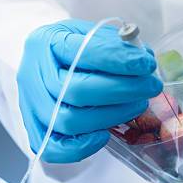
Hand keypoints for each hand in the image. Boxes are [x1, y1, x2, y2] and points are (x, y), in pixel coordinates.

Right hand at [17, 19, 161, 162]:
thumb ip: (115, 42)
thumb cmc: (73, 49)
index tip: (146, 63)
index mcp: (45, 42)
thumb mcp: (91, 33)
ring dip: (112, 115)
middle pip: (76, 90)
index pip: (81, 51)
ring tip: (138, 104)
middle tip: (151, 86)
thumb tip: (144, 56)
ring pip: (69, 120)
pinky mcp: (35, 132)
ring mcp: (31, 106)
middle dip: (121, 90)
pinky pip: (52, 149)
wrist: (45, 65)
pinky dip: (82, 146)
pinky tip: (106, 135)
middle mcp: (32, 75)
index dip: (117, 59)